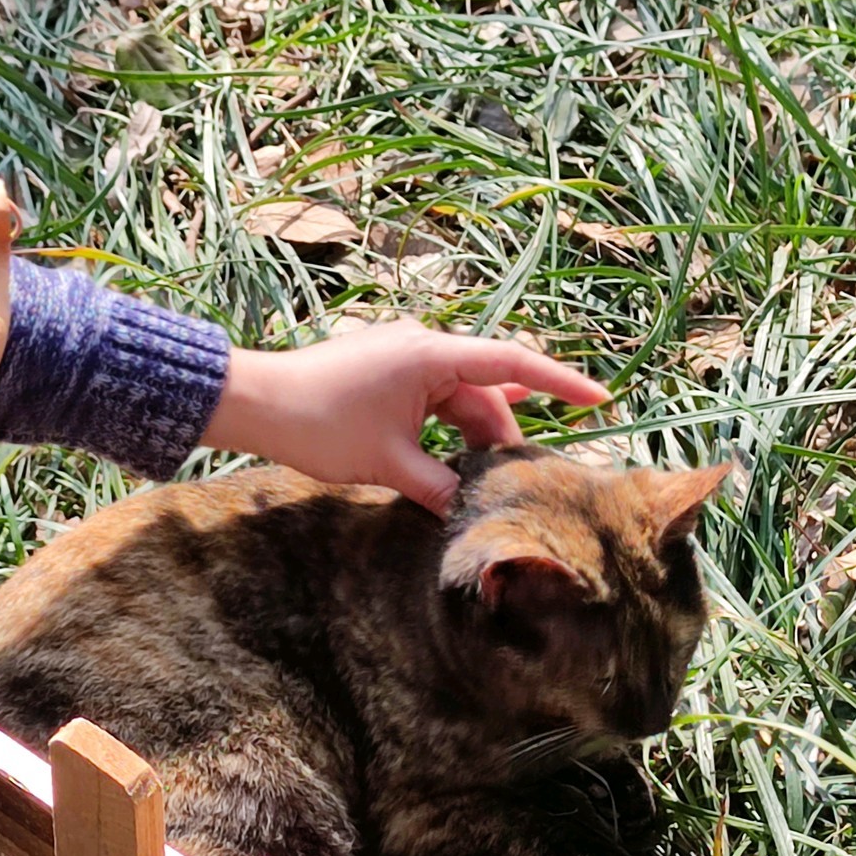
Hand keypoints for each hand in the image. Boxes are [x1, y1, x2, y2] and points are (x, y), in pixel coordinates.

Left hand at [202, 318, 610, 514]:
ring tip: (477, 485)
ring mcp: (404, 355)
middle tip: (517, 483)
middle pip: (484, 391)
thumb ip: (438, 486)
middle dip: (501, 437)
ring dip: (470, 440)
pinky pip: (434, 399)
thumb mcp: (388, 464)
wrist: (254, 403)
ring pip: (459, 399)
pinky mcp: (388, 370)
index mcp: (430, 354)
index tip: (600, 400)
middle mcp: (423, 345)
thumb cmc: (317, 425)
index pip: (511, 363)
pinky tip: (447, 466)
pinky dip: (446, 431)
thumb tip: (471, 511)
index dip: (560, 383)